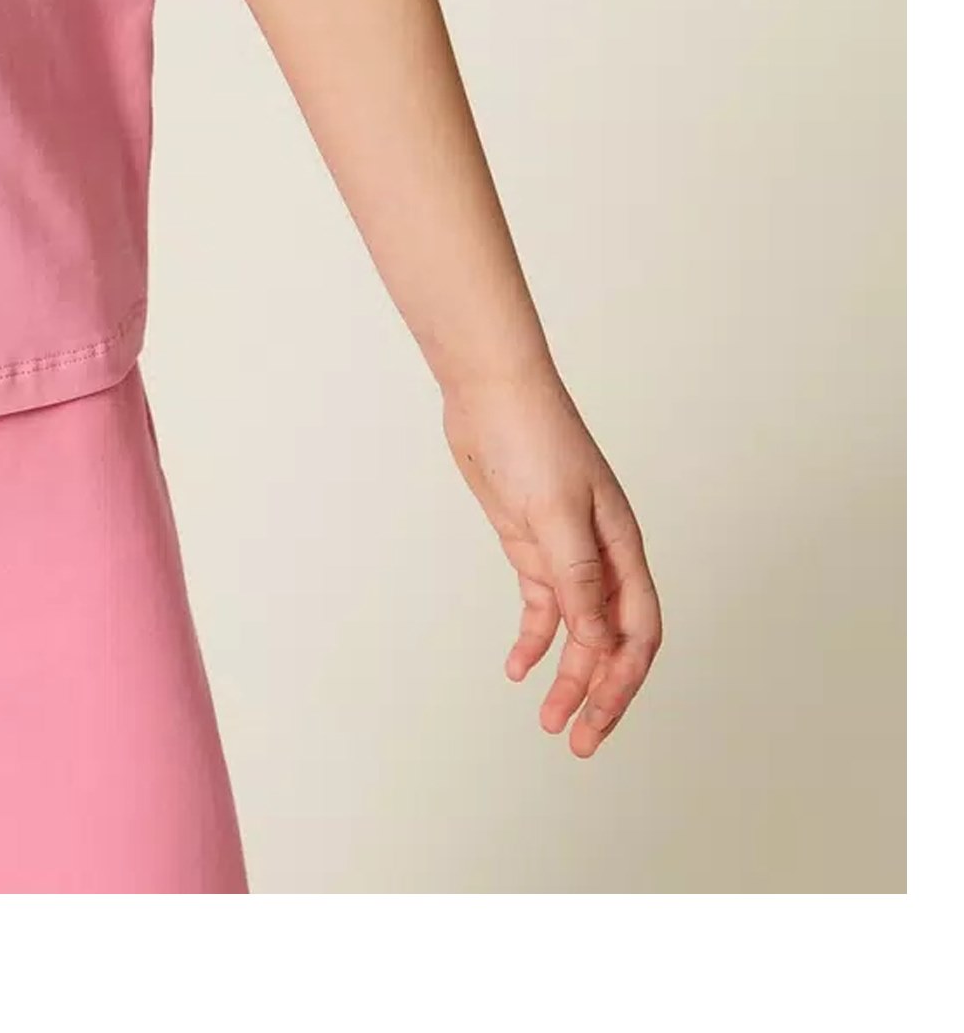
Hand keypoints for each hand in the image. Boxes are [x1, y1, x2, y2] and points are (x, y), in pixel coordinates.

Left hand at [440, 364, 661, 754]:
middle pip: (611, 640)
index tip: (598, 719)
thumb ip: (578, 578)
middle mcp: (601, 554)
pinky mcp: (530, 542)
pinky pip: (542, 604)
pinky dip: (533, 638)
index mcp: (622, 547)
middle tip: (576, 740)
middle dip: (599, 694)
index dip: (623, 680)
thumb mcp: (557, 512)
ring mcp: (565, 550)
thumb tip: (596, 641)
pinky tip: (517, 668)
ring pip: (576, 630)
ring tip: (548, 720)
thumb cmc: (532, 436)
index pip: (638, 631)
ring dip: (565, 675)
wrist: (489, 387)